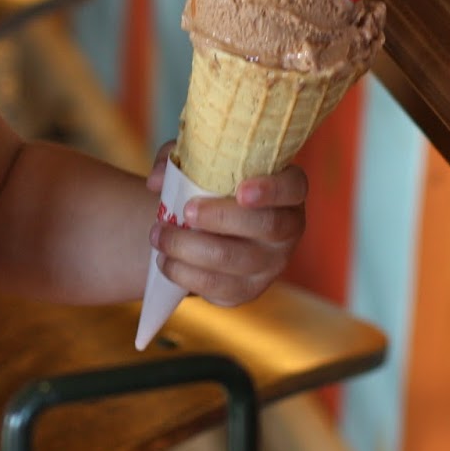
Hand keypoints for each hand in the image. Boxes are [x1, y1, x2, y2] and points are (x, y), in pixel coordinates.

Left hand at [144, 140, 307, 306]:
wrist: (207, 228)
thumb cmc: (210, 184)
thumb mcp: (197, 162)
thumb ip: (177, 160)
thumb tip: (156, 181)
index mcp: (286, 190)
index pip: (293, 188)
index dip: (272, 190)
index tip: (242, 191)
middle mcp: (288, 229)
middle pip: (266, 226)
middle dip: (220, 218)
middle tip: (185, 211)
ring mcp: (271, 264)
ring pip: (233, 259)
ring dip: (188, 247)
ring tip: (158, 235)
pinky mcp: (248, 289)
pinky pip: (217, 286)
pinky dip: (184, 273)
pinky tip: (164, 260)